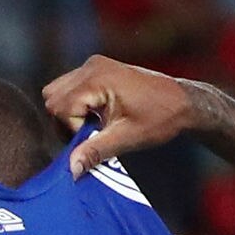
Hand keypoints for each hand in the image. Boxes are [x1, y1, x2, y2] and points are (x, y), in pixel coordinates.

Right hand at [42, 54, 200, 173]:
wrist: (181, 102)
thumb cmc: (160, 118)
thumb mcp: (126, 138)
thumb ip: (95, 151)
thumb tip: (71, 169)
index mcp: (98, 78)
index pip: (60, 107)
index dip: (72, 129)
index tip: (95, 138)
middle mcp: (91, 66)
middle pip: (52, 97)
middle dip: (65, 122)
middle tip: (91, 135)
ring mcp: (93, 65)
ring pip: (57, 92)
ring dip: (68, 114)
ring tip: (94, 126)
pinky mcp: (96, 69)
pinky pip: (70, 88)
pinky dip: (76, 105)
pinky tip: (97, 116)